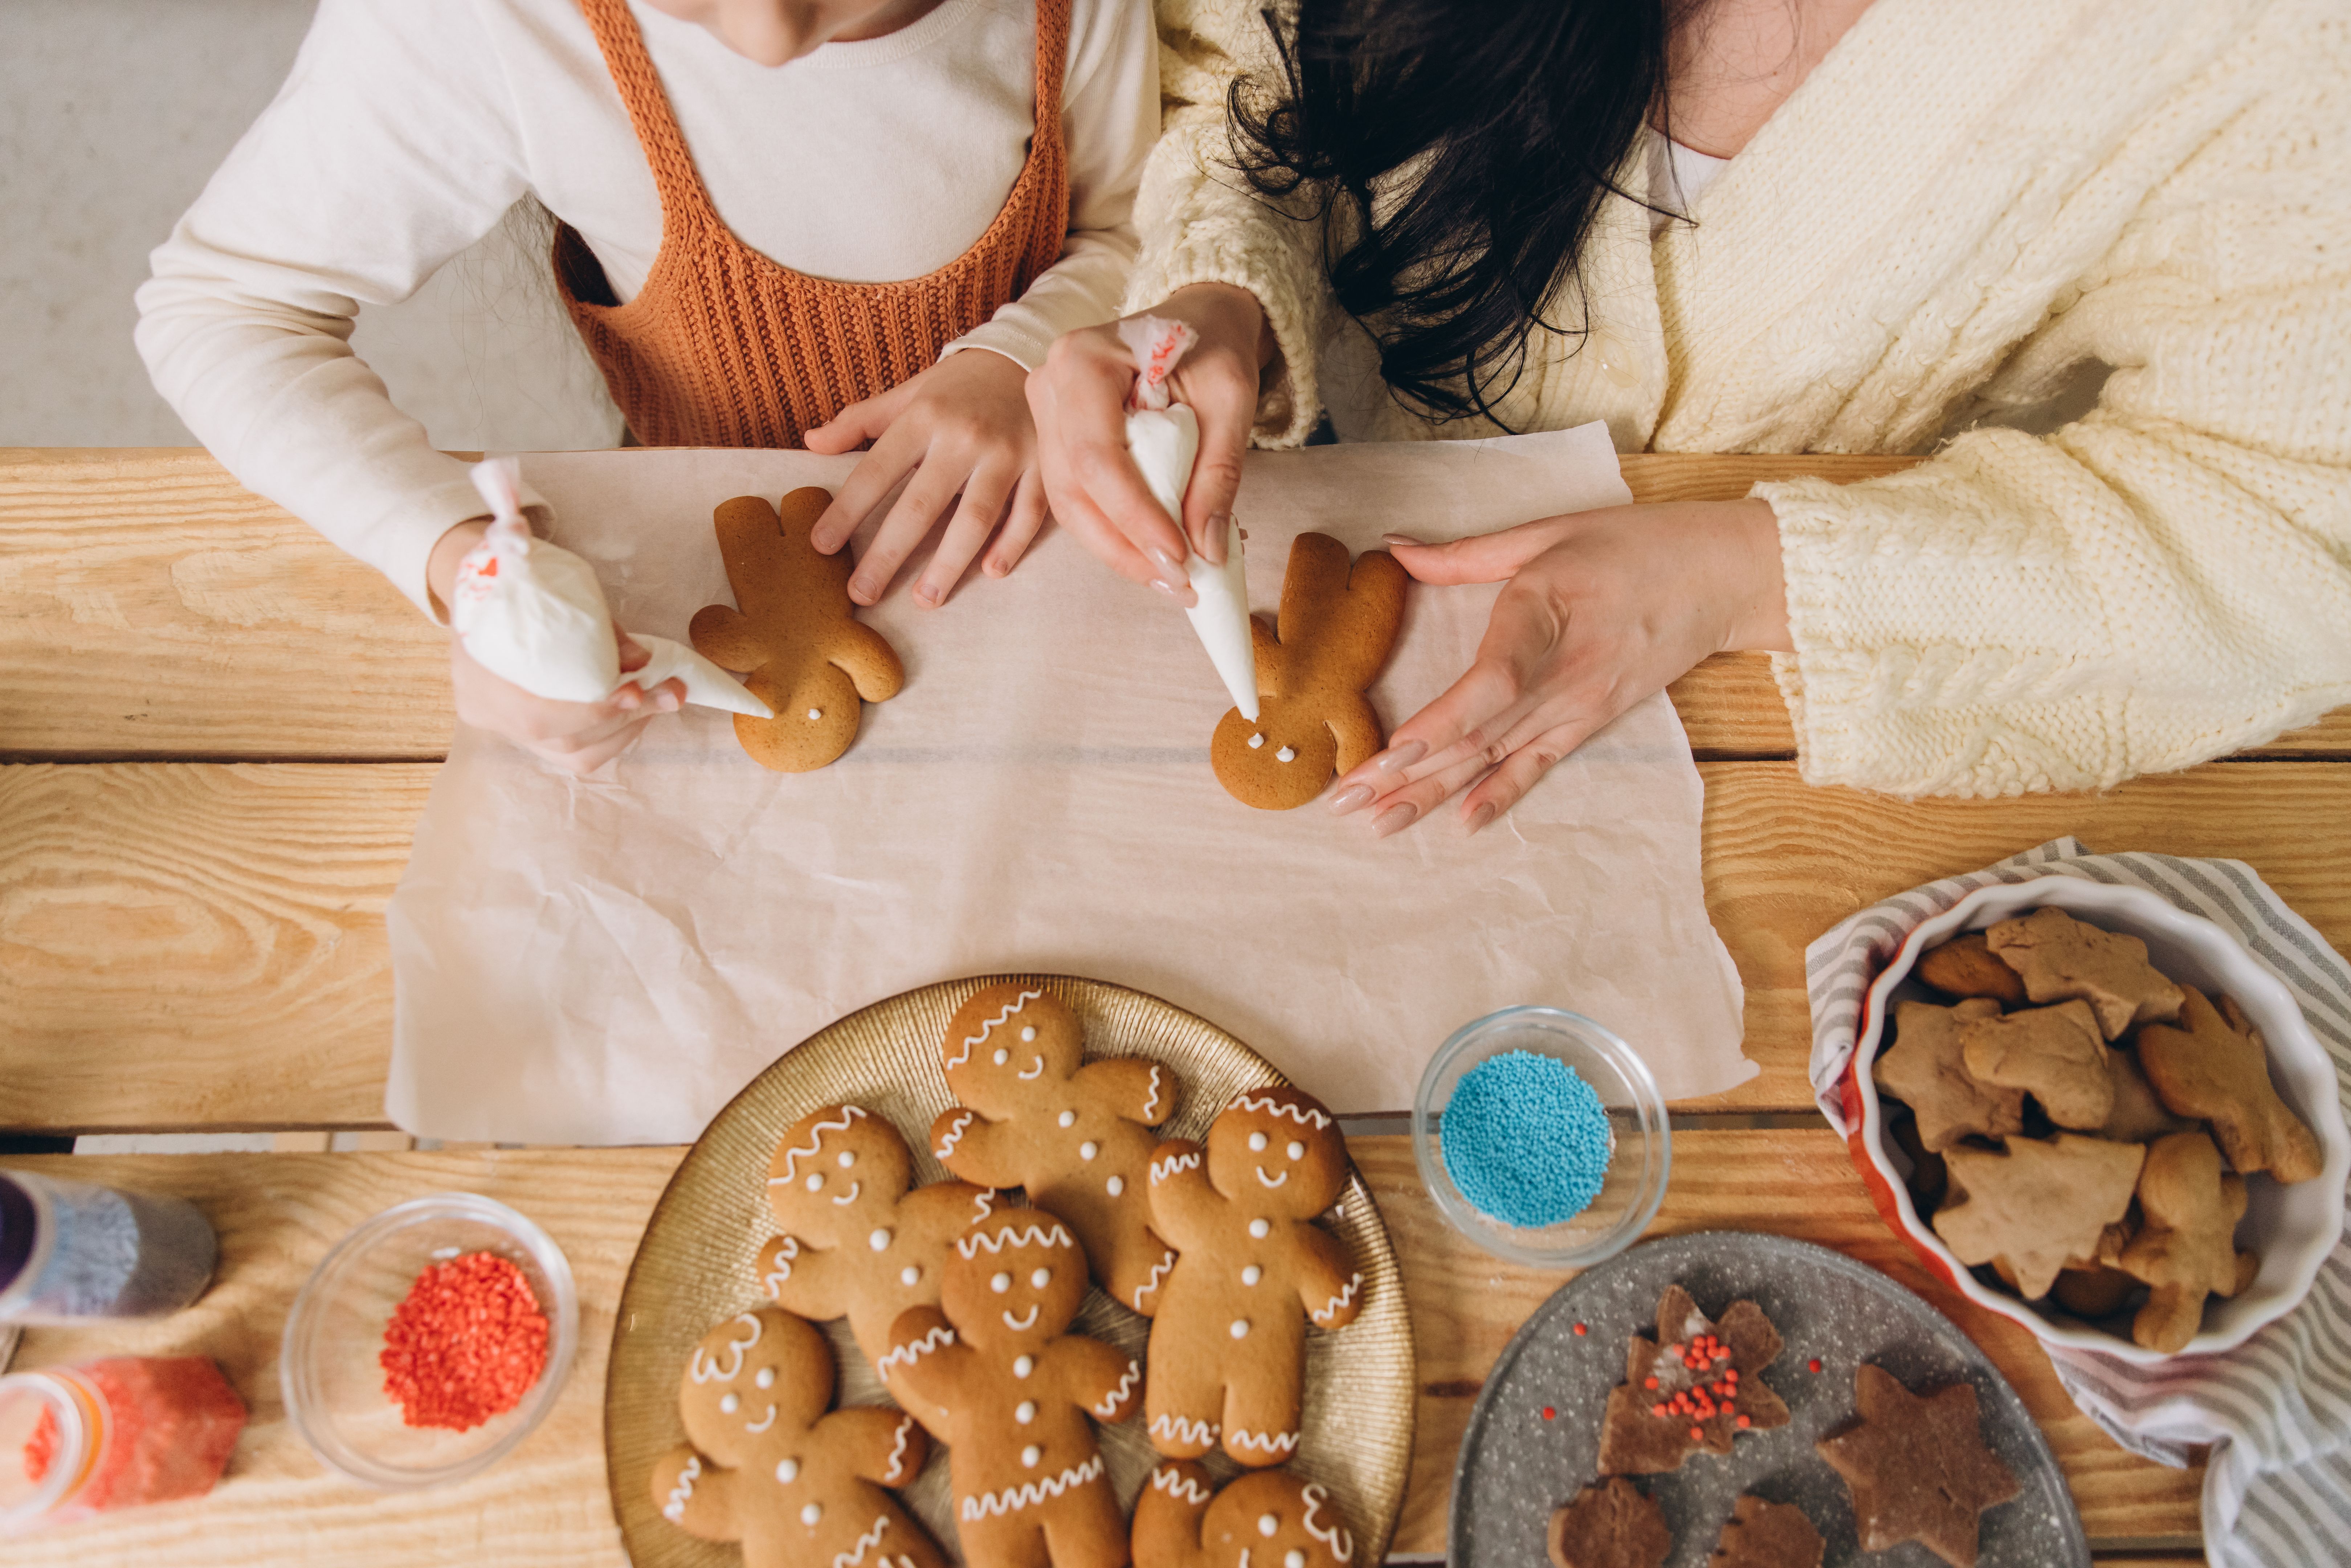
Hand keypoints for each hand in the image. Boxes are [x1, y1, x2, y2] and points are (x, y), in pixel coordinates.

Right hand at [427, 519, 684, 773]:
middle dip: (624, 718)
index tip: (635, 691)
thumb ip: (602, 632)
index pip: (538, 714)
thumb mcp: (561, 593)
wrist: (483, 584)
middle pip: (563, 737)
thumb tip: (643, 661)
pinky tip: (632, 713)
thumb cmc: (525, 585)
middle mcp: (486, 708)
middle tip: (669, 693)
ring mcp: (501, 725)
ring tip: (657, 700)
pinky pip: (570, 754)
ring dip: (623, 730)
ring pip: (571, 753)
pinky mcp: (521, 733)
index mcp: (480, 670)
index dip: (592, 710)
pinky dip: (609, 738)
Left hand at [804, 349, 1045, 606]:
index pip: (875, 471)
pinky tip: (991, 572)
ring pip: (975, 518)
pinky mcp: (1043, 465)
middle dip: (888, 555)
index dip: (847, 511)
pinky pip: (1028, 513)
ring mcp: (1007, 452)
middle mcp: (963, 436)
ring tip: (924, 600)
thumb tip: (811, 442)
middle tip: (862, 594)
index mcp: (923, 417)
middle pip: (920, 506)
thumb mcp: (906, 396)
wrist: (1020, 358)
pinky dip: (1011, 544)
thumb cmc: (955, 388)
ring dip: (948, 564)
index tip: (821, 547)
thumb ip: (859, 421)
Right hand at [1027, 283, 1274, 601]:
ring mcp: (1047, 414)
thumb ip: (1218, 471)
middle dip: (1126, 546)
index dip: (1135, 515)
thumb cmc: (1214, 348)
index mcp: (1083, 359)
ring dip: (1118, 550)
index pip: (1097, 456)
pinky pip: (1076, 500)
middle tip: (1179, 585)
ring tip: (1170, 581)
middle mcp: (1050, 385)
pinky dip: (1113, 534)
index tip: (1180, 557)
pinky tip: (1151, 557)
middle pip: (1074, 488)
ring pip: (1069, 504)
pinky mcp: (1057, 439)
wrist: (1199, 320)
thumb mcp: (1231, 398)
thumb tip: (1207, 548)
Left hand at [1328, 499, 1790, 836]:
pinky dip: (1499, 796)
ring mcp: (1578, 706)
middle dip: (1407, 773)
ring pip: (1495, 757)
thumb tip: (1395, 549)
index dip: (1443, 720)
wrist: (1722, 578)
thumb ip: (1467, 553)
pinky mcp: (1590, 721)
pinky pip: (1537, 766)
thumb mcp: (1548, 532)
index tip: (1396, 748)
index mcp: (1544, 614)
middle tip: (1347, 804)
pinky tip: (1462, 824)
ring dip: (1435, 793)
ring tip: (1380, 823)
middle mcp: (1562, 673)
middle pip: (1477, 733)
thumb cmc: (1634, 544)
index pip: (1492, 681)